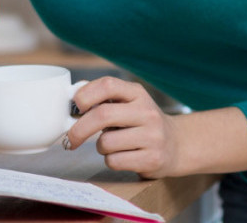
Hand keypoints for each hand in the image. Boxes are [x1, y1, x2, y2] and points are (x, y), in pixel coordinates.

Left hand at [64, 76, 181, 177]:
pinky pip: (115, 161)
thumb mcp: (128, 103)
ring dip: (100, 147)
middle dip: (79, 129)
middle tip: (70, 138)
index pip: (108, 84)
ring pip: (106, 142)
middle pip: (102, 115)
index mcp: (137, 93)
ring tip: (112, 145)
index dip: (85, 94)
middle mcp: (147, 112)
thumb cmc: (140, 123)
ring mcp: (152, 136)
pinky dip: (111, 160)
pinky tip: (122, 156)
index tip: (75, 106)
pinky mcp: (153, 159)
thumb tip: (70, 99)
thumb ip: (103, 99)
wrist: (177, 145)